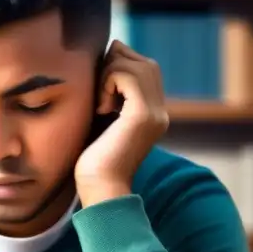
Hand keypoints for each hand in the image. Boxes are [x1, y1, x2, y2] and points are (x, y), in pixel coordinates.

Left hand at [74, 40, 168, 205]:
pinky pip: (125, 75)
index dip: (118, 67)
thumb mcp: (102, 121)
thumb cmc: (93, 161)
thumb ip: (108, 96)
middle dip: (115, 66)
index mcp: (153, 114)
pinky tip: (101, 108)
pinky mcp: (142, 115)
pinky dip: (107, 82)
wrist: (99, 189)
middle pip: (144, 63)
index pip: (145, 69)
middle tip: (98, 96)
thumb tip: (102, 62)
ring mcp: (155, 113)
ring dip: (109, 75)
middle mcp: (160, 112)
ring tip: (100, 105)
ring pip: (136, 65)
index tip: (99, 92)